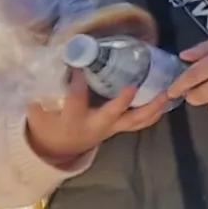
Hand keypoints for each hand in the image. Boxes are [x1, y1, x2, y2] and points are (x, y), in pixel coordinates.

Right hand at [24, 67, 167, 165]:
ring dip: (152, 107)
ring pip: (134, 121)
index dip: (77, 82)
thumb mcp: (41, 109)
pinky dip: (154, 113)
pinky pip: (140, 123)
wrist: (58, 148)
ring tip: (166, 92)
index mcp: (72, 119)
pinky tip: (166, 100)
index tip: (79, 65)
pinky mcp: (119, 129)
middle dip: (123, 101)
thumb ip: (46, 88)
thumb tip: (57, 60)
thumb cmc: (48, 124)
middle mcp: (95, 125)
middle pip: (112, 114)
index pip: (76, 99)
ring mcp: (111, 129)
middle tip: (133, 85)